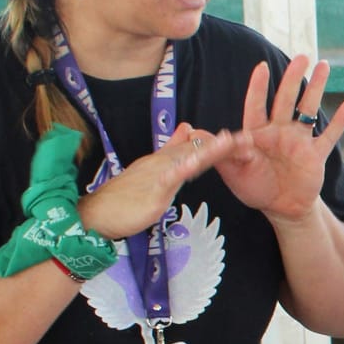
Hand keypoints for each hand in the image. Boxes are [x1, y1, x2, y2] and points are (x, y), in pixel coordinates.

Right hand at [78, 127, 240, 239]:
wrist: (95, 214)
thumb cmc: (123, 198)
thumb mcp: (152, 173)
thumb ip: (170, 153)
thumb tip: (187, 130)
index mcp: (164, 162)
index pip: (195, 149)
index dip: (218, 144)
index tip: (243, 138)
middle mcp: (161, 164)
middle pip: (196, 150)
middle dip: (222, 144)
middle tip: (247, 136)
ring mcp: (156, 176)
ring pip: (186, 160)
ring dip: (208, 151)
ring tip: (229, 142)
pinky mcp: (150, 192)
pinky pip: (167, 179)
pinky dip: (180, 170)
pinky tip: (194, 165)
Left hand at [215, 55, 343, 222]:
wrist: (281, 208)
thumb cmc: (254, 188)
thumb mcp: (232, 171)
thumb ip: (219, 150)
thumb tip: (195, 133)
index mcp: (257, 133)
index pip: (257, 105)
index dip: (258, 87)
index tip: (261, 67)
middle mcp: (279, 131)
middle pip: (286, 100)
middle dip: (293, 78)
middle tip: (301, 57)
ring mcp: (299, 142)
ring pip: (308, 110)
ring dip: (316, 88)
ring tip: (324, 66)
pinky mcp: (315, 155)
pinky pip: (329, 136)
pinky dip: (340, 121)